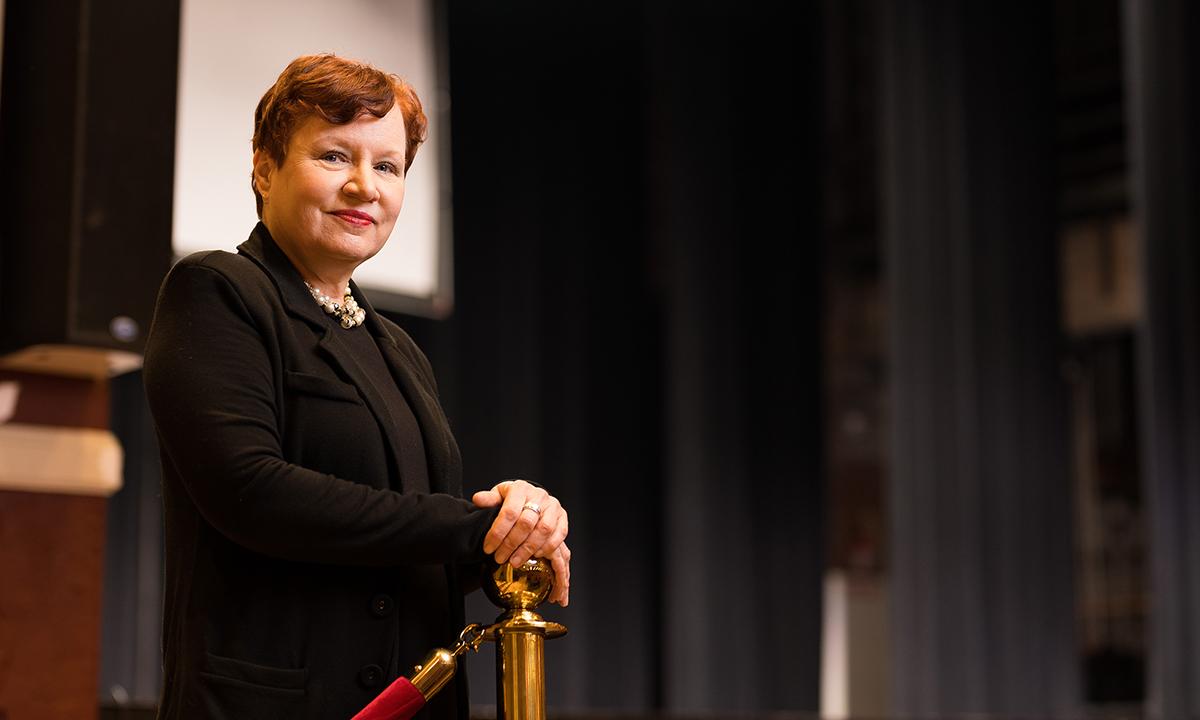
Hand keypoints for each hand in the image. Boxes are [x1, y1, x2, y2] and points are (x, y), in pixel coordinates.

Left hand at [473, 479, 569, 605]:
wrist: (531, 497)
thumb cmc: (512, 499)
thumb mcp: (498, 496)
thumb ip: (488, 499)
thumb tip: (477, 499)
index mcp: (520, 488)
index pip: (509, 512)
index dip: (497, 532)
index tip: (488, 548)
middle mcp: (539, 495)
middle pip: (526, 523)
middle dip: (511, 544)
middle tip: (499, 558)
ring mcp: (553, 506)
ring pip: (544, 530)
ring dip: (528, 549)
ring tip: (514, 562)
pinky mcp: (563, 517)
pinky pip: (559, 534)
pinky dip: (547, 548)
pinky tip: (536, 557)